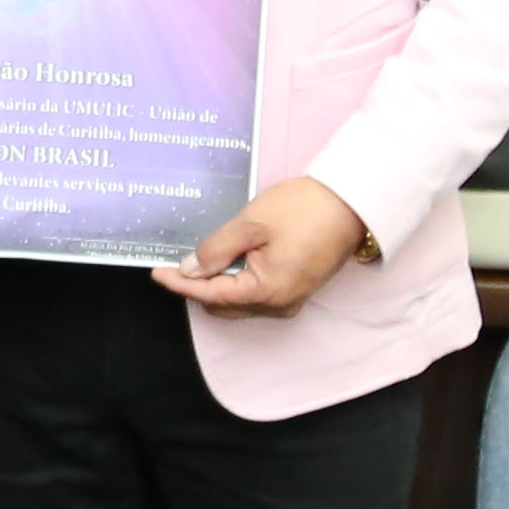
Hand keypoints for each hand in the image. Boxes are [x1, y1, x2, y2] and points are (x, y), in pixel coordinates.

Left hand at [152, 175, 368, 314]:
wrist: (351, 203)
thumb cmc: (304, 209)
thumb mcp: (251, 224)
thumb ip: (217, 250)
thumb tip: (190, 271)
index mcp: (267, 291)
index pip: (210, 295)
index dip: (180, 284)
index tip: (157, 272)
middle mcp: (279, 305)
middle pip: (224, 305)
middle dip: (199, 287)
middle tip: (178, 262)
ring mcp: (291, 300)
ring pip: (240, 302)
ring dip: (219, 285)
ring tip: (205, 257)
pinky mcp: (298, 290)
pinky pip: (258, 295)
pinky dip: (239, 282)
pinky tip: (230, 260)